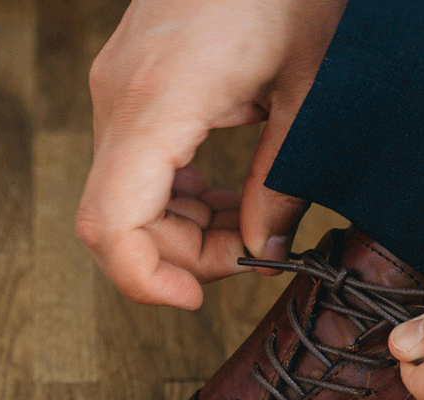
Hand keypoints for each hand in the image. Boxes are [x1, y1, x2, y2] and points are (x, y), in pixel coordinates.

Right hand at [76, 0, 343, 309]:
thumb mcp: (312, 94)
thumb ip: (282, 181)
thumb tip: (262, 250)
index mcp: (158, 102)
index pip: (111, 225)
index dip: (147, 280)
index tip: (198, 297)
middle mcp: (120, 94)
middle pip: (113, 220)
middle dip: (179, 257)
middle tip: (251, 255)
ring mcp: (117, 83)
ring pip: (121, 194)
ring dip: (179, 226)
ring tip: (250, 222)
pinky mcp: (130, 77)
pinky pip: (134, 159)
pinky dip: (174, 191)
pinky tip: (229, 188)